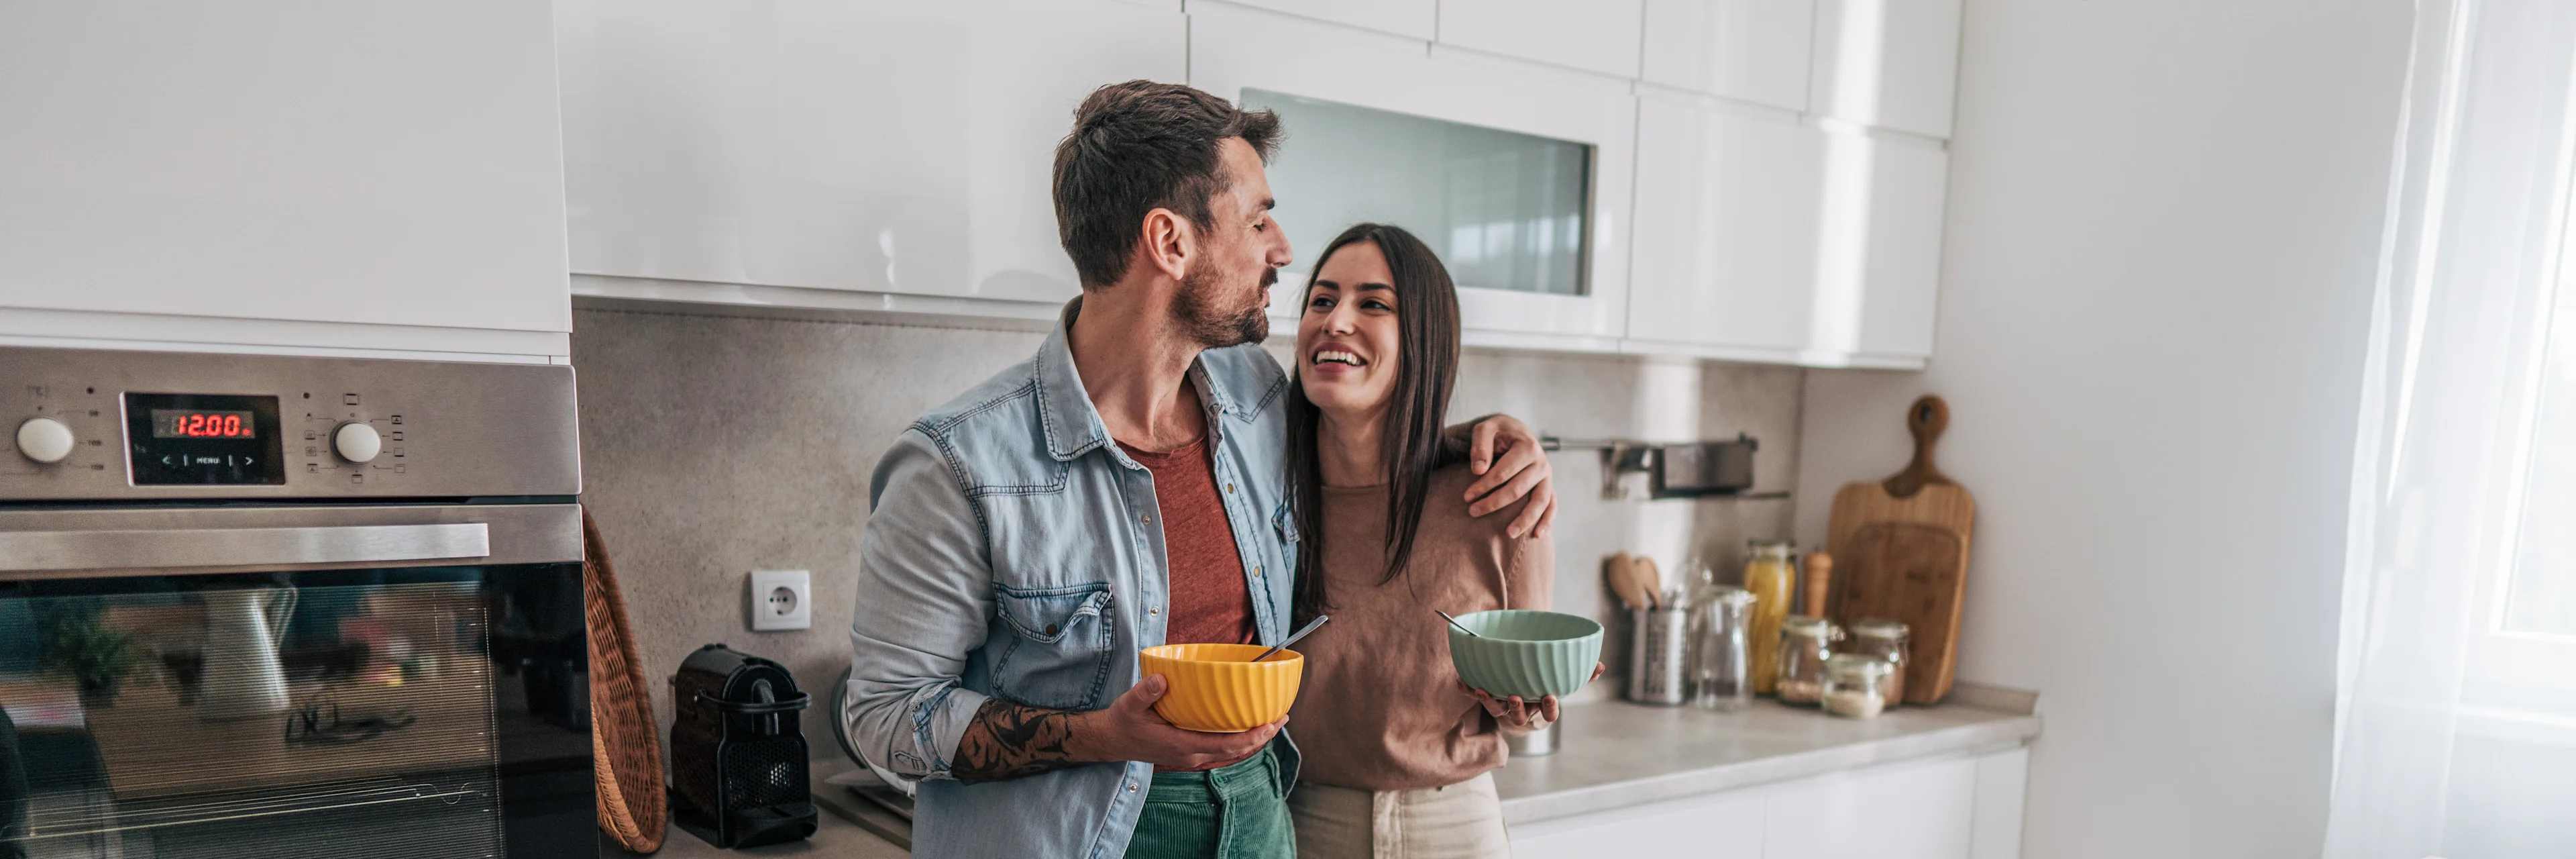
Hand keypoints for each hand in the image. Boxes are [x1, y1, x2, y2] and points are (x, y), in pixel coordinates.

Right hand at [1070, 674, 1283, 770]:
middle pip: (1236, 751)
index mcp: (1181, 745)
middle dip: (1262, 737)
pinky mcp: (1190, 753)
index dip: (1252, 736)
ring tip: (1273, 723)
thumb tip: (1161, 680)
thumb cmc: (1123, 722)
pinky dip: (1239, 741)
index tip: (1271, 723)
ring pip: (1231, 753)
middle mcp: (1191, 755)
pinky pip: (1222, 751)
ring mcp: (1191, 757)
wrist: (1112, 741)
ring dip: (1254, 740)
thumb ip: (1145, 693)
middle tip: (1282, 718)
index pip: (1226, 745)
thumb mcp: (1129, 704)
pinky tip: (1248, 728)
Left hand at [1458, 662, 1603, 732]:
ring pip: (1497, 710)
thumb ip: (1582, 675)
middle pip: (1520, 716)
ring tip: (1485, 691)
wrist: (1519, 698)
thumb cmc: (1543, 688)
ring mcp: (1504, 708)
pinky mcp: (1489, 700)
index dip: (1549, 708)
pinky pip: (1476, 696)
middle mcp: (1523, 712)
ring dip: (1490, 701)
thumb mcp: (1561, 682)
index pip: (1548, 714)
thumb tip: (1600, 666)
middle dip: (1517, 708)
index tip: (1549, 696)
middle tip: (1514, 697)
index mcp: (1541, 708)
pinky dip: (1468, 689)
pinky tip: (1461, 680)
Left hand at [1463, 414, 1557, 538]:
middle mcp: (1541, 463)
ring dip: (1525, 519)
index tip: (1466, 496)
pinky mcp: (1548, 486)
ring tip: (1508, 534)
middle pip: (1518, 489)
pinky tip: (1537, 535)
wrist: (1516, 431)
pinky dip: (1547, 520)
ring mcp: (1547, 477)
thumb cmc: (1498, 432)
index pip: (1503, 472)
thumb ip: (1480, 445)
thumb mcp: (1486, 428)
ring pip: (1539, 502)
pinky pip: (1552, 505)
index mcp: (1527, 447)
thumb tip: (1478, 470)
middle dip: (1494, 503)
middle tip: (1473, 512)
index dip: (1484, 485)